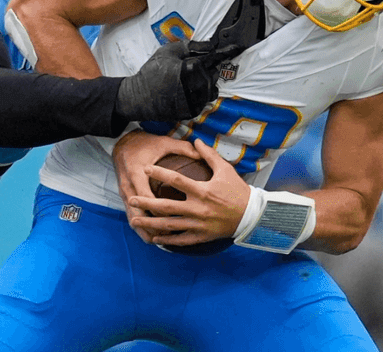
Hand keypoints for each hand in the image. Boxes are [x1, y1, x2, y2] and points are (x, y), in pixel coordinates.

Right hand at [112, 131, 200, 242]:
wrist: (121, 144)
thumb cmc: (144, 144)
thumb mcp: (163, 143)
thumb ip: (182, 148)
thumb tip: (202, 153)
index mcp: (137, 172)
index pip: (147, 196)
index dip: (160, 209)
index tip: (177, 215)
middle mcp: (128, 186)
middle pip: (139, 213)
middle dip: (153, 226)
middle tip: (171, 235)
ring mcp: (125, 194)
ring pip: (133, 219)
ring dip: (146, 230)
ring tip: (162, 240)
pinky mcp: (125, 198)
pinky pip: (132, 217)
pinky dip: (141, 227)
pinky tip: (153, 235)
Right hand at [115, 41, 242, 121]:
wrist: (139, 97)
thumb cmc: (151, 73)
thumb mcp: (168, 51)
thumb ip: (191, 46)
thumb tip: (209, 45)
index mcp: (194, 67)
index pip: (216, 57)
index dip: (228, 51)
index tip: (238, 48)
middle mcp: (199, 84)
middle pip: (214, 72)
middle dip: (206, 68)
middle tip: (187, 68)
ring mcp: (197, 99)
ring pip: (211, 87)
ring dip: (204, 82)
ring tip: (185, 81)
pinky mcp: (193, 110)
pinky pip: (203, 99)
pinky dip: (198, 94)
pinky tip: (183, 91)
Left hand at [127, 139, 250, 247]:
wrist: (251, 216)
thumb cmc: (238, 191)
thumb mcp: (225, 170)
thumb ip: (209, 155)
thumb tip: (196, 140)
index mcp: (202, 190)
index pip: (176, 180)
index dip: (159, 173)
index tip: (145, 168)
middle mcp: (198, 208)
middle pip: (166, 206)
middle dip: (146, 203)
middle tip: (130, 200)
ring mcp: (198, 224)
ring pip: (169, 225)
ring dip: (150, 223)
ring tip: (135, 220)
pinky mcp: (201, 236)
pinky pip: (180, 240)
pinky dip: (167, 240)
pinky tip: (155, 239)